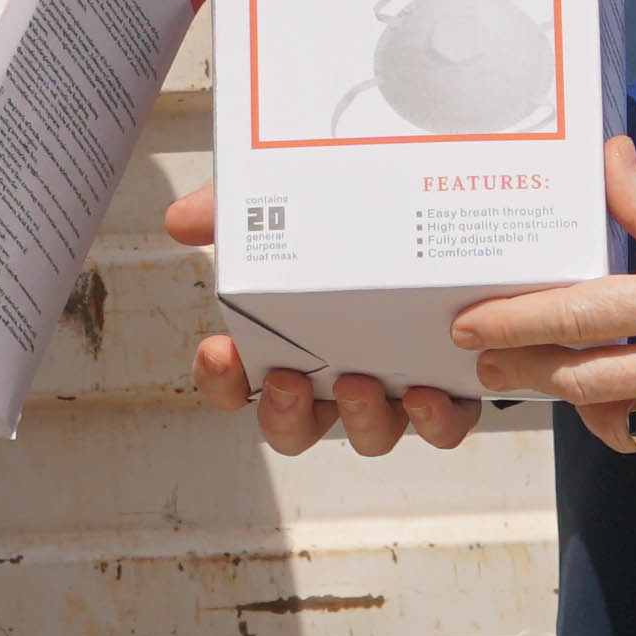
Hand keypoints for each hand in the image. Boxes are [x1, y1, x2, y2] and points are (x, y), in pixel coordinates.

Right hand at [162, 184, 479, 456]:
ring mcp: (392, 386)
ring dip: (359, 420)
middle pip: (294, 425)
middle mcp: (335, 375)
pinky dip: (435, 419)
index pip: (236, 383)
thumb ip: (231, 210)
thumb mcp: (285, 202)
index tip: (217, 351)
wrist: (444, 205)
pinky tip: (426, 391)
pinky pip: (443, 423)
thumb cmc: (355, 216)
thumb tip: (182, 220)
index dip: (220, 381)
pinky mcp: (452, 384)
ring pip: (368, 433)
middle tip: (284, 380)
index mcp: (288, 342)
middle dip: (283, 413)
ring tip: (359, 383)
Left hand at [448, 142, 635, 481]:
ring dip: (582, 408)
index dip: (514, 321)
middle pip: (580, 378)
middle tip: (487, 362)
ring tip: (564, 385)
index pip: (578, 314)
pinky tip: (634, 415)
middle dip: (523, 371)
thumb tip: (609, 164)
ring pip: (617, 426)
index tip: (469, 323)